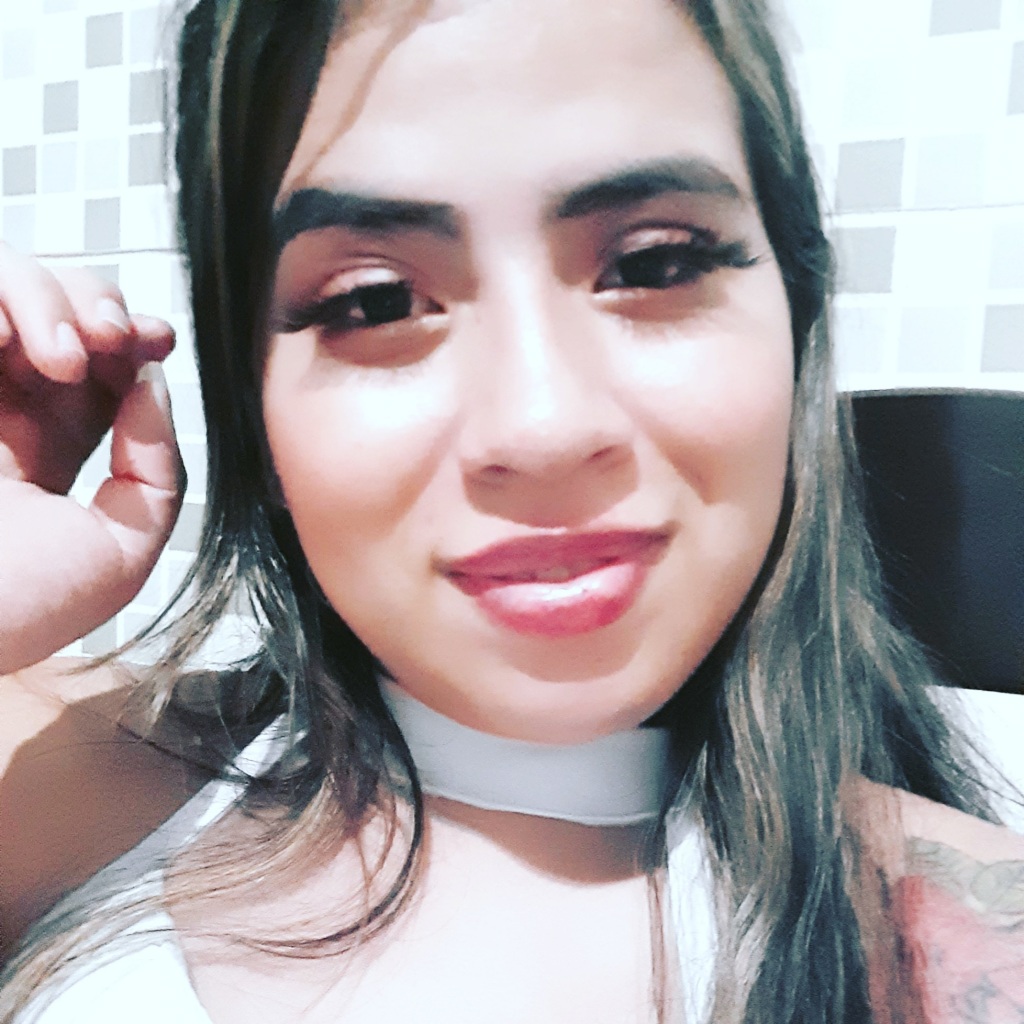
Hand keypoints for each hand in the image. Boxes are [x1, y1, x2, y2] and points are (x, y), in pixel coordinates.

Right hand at [0, 243, 183, 674]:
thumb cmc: (14, 609)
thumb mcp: (120, 552)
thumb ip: (156, 472)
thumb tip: (153, 387)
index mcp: (40, 449)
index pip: (94, 366)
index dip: (131, 340)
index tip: (158, 343)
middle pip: (52, 309)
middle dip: (96, 304)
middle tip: (113, 337)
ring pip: (0, 285)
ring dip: (46, 299)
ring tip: (63, 357)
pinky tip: (3, 346)